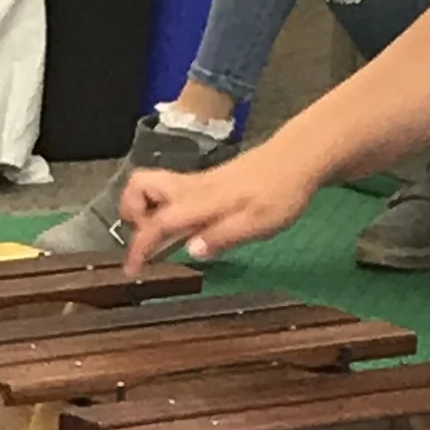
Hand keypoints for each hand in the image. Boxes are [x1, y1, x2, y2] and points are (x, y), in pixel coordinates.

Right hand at [120, 138, 314, 275]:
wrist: (297, 159)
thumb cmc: (281, 192)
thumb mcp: (258, 223)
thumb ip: (222, 237)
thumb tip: (190, 251)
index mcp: (201, 201)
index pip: (158, 221)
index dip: (140, 247)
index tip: (131, 271)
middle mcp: (191, 188)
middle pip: (139, 186)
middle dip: (131, 215)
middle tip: (148, 243)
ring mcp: (196, 183)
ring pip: (151, 187)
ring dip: (144, 211)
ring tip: (164, 239)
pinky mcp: (204, 184)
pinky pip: (168, 193)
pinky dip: (162, 210)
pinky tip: (184, 230)